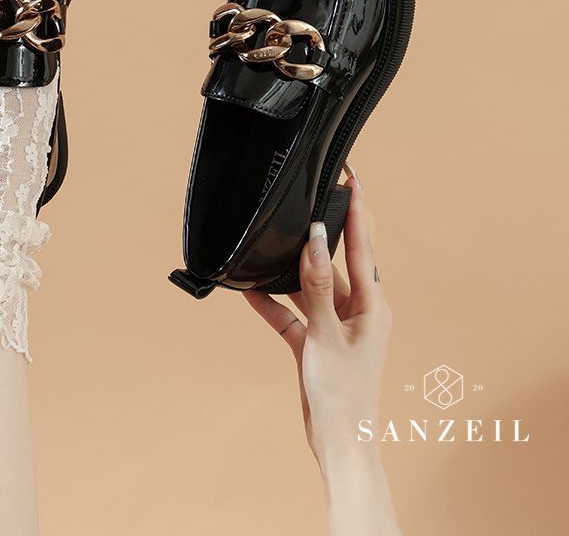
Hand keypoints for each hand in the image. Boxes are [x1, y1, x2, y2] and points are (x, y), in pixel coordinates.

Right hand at [245, 174, 400, 534]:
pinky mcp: (315, 343)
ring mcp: (334, 327)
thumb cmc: (346, 395)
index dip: (357, 213)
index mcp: (373, 307)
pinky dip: (274, 303)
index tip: (353, 182)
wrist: (339, 443)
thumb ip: (318, 286)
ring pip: (311, 286)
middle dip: (322, 233)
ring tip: (273, 242)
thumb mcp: (327, 335)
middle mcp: (357, 312)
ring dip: (291, 271)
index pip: (362, 248)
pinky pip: (292, 314)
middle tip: (311, 200)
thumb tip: (316, 241)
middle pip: (337, 262)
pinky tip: (252, 290)